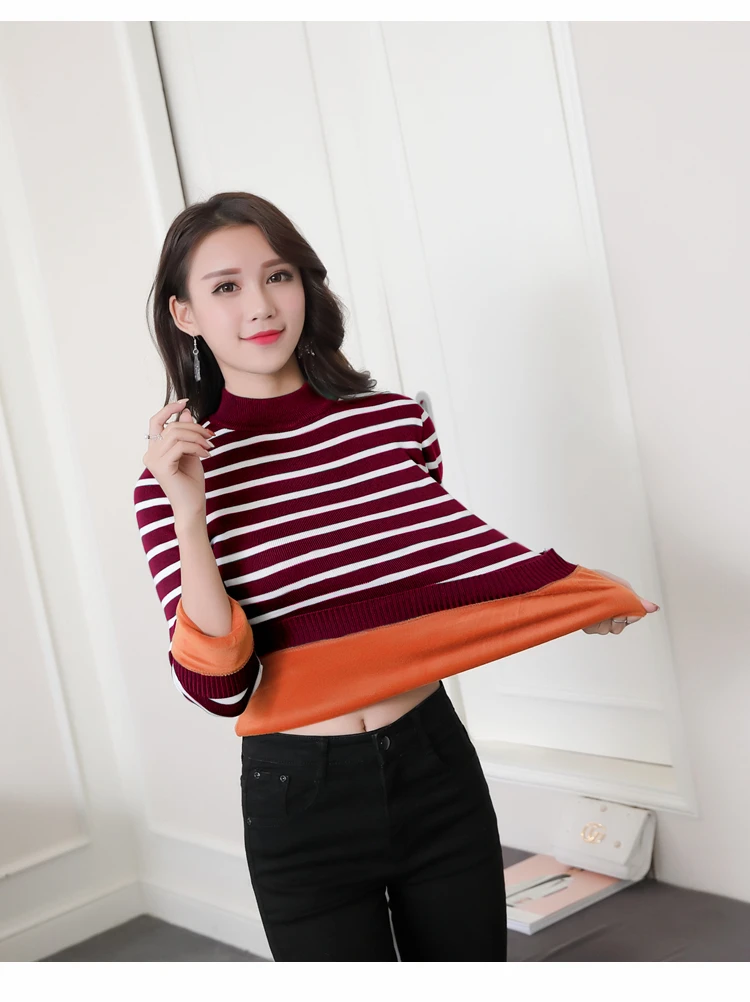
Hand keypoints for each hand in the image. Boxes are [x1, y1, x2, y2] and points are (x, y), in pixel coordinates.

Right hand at [142, 398, 213, 520]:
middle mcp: (149, 454)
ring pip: (175, 434)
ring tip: (210, 446)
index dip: (169, 408)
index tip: (185, 402)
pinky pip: (180, 446)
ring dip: (197, 437)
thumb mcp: (191, 452)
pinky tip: (206, 455)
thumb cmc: (191, 482)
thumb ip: (186, 434)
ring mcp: (153, 461)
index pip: (155, 421)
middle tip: (211, 436)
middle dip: (194, 427)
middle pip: (170, 426)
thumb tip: (186, 412)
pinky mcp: (162, 467)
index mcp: (154, 450)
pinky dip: (196, 447)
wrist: (192, 506)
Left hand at [581, 568, 659, 634]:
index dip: (629, 616)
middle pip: (619, 628)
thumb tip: (654, 608)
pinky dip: (591, 622)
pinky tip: (589, 613)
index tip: (624, 610)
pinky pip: (593, 630)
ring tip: (597, 609)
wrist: (573, 580)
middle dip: (615, 619)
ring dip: (602, 620)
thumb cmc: (596, 579)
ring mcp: (598, 617)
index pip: (631, 618)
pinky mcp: (586, 622)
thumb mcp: (620, 587)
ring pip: (606, 630)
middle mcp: (610, 611)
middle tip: (609, 609)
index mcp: (620, 602)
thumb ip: (636, 600)